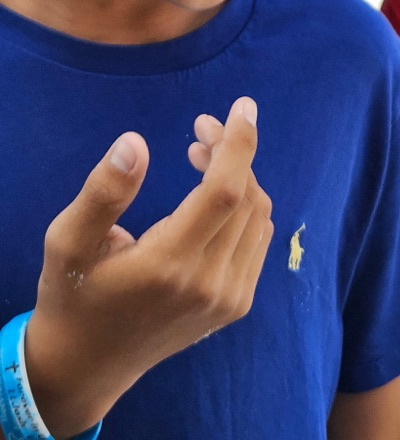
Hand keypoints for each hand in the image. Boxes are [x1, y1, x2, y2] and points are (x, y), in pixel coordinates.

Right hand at [24, 96, 272, 437]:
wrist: (89, 366)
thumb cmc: (75, 295)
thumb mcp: (68, 242)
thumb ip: (103, 192)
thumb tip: (135, 142)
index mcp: (169, 265)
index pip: (225, 192)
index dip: (239, 143)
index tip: (243, 106)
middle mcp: (210, 284)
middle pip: (245, 196)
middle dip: (230, 150)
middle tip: (199, 129)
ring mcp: (230, 298)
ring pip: (257, 215)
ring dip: (240, 175)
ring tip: (200, 156)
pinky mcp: (237, 305)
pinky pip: (258, 238)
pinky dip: (245, 205)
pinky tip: (214, 194)